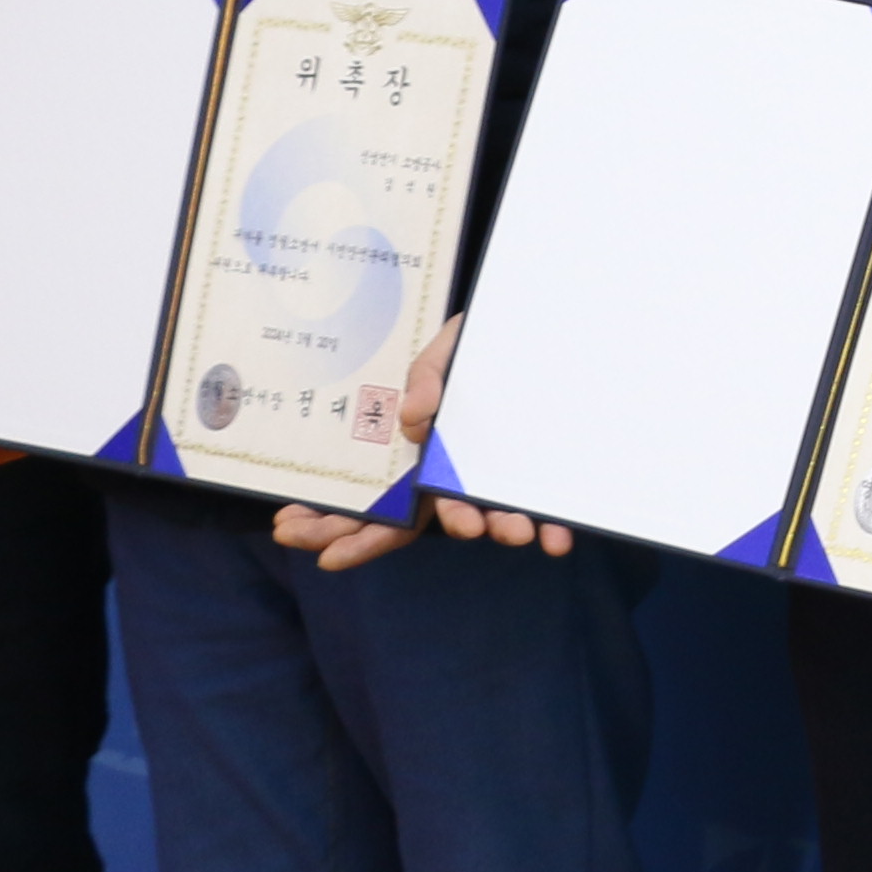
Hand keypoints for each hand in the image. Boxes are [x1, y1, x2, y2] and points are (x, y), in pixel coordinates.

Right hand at [270, 318, 547, 572]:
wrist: (529, 323)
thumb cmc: (474, 344)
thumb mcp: (447, 347)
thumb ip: (428, 375)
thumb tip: (411, 421)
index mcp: (417, 454)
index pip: (373, 505)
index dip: (343, 531)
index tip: (314, 548)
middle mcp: (447, 477)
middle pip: (415, 523)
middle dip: (382, 542)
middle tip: (395, 544)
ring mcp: (488, 479)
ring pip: (484, 519)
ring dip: (498, 530)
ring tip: (513, 532)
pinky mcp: (533, 475)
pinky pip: (540, 509)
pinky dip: (549, 527)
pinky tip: (557, 540)